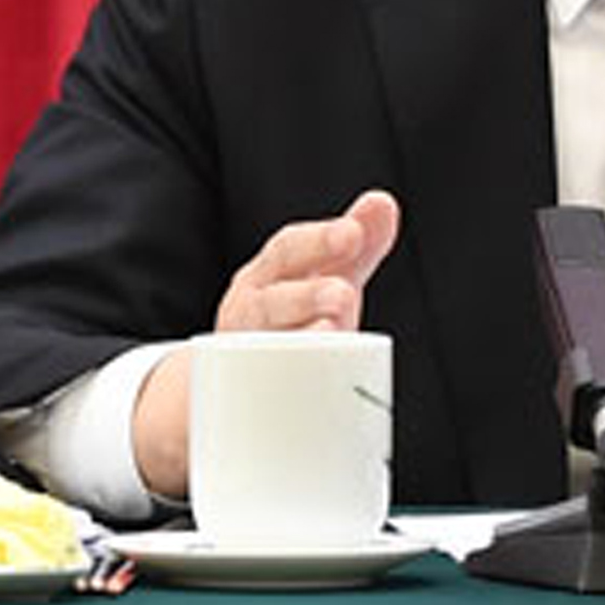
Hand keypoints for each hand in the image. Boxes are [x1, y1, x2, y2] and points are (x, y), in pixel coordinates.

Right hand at [130, 189, 401, 498]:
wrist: (221, 380)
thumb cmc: (287, 316)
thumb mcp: (320, 276)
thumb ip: (355, 245)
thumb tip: (383, 204)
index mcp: (268, 276)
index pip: (289, 251)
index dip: (320, 242)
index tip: (352, 234)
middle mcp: (249, 312)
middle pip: (271, 301)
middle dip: (307, 296)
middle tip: (343, 295)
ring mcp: (240, 358)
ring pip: (260, 349)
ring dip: (296, 341)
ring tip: (332, 333)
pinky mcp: (238, 401)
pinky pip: (252, 397)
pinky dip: (274, 393)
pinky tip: (305, 392)